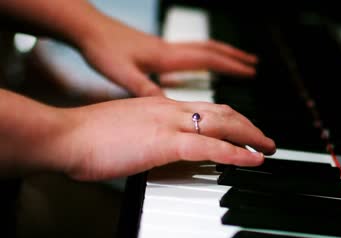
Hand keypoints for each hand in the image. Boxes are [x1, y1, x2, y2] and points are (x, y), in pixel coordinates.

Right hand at [56, 96, 274, 180]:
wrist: (67, 135)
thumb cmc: (90, 136)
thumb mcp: (128, 127)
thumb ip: (149, 131)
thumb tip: (162, 144)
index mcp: (161, 104)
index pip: (206, 106)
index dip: (231, 117)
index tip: (243, 128)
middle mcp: (170, 109)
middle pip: (222, 111)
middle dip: (248, 125)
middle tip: (265, 138)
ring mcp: (169, 124)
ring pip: (223, 124)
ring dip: (250, 136)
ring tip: (268, 147)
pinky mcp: (165, 143)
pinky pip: (210, 147)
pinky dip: (236, 153)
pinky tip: (252, 159)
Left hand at [78, 15, 256, 96]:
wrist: (87, 29)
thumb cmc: (103, 50)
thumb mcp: (124, 74)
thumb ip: (147, 89)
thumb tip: (169, 106)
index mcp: (167, 57)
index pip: (208, 59)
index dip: (232, 66)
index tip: (251, 72)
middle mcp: (170, 50)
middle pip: (211, 51)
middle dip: (234, 58)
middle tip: (253, 64)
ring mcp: (164, 49)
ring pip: (201, 49)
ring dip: (221, 55)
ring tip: (236, 62)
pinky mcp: (156, 51)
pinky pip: (189, 53)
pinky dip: (202, 58)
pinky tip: (199, 68)